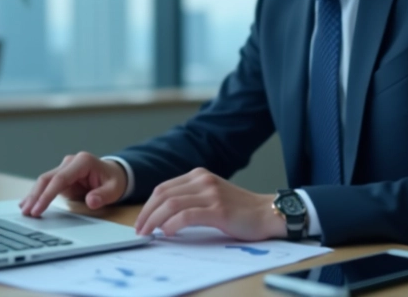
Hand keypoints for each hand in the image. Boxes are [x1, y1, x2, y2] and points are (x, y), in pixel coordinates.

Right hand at [19, 152, 127, 216]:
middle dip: (35, 195)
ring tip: (23, 210)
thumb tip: (91, 201)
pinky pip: (47, 185)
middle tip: (26, 212)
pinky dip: (38, 194)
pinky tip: (27, 203)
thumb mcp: (114, 189)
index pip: (60, 178)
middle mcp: (70, 162)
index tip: (38, 209)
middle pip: (47, 178)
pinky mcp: (61, 176)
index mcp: (82, 162)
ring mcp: (64, 168)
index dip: (47, 194)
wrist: (114, 173)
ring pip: (44, 181)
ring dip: (33, 196)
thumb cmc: (114, 180)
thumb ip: (103, 195)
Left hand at [134, 168, 286, 239]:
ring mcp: (211, 194)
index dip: (148, 205)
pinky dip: (172, 224)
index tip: (141, 220)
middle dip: (147, 213)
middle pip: (163, 194)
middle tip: (140, 229)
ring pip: (171, 204)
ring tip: (149, 233)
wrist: (267, 213)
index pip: (163, 188)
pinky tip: (168, 232)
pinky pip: (187, 215)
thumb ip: (191, 199)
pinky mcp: (218, 209)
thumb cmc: (240, 209)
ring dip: (155, 220)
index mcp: (199, 175)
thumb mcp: (212, 195)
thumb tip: (162, 217)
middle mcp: (203, 180)